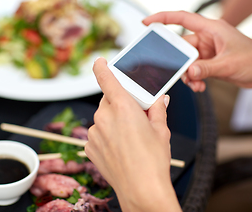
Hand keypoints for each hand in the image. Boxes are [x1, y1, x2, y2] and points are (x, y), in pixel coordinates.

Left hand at [85, 58, 180, 211]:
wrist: (141, 190)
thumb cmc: (153, 160)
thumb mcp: (161, 130)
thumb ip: (157, 109)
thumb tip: (159, 99)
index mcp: (122, 106)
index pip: (105, 78)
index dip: (101, 67)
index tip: (100, 62)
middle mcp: (104, 116)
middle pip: (109, 100)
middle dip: (120, 104)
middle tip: (135, 116)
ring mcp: (95, 132)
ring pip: (103, 118)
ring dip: (113, 121)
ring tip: (129, 137)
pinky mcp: (90, 146)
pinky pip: (98, 133)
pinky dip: (107, 135)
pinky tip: (120, 147)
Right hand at [143, 11, 251, 91]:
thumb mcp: (228, 64)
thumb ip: (207, 69)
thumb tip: (189, 73)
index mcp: (211, 29)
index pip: (182, 19)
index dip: (163, 18)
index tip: (146, 22)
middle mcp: (207, 38)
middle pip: (181, 47)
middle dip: (179, 62)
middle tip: (179, 73)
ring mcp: (207, 51)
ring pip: (186, 62)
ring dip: (188, 75)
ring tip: (195, 84)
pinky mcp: (208, 63)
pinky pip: (193, 70)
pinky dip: (194, 80)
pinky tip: (200, 87)